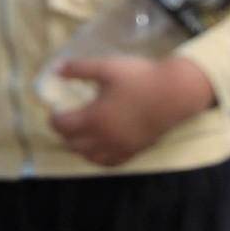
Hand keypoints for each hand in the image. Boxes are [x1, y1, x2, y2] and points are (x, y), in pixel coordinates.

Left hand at [45, 55, 217, 167]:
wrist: (175, 93)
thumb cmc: (140, 78)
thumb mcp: (107, 68)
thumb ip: (79, 69)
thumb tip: (56, 70)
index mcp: (94, 118)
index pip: (63, 126)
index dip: (54, 119)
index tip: (55, 110)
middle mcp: (104, 138)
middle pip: (73, 145)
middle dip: (65, 134)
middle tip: (66, 121)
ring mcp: (120, 147)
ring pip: (90, 157)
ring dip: (79, 148)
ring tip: (80, 135)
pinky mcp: (134, 150)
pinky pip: (110, 162)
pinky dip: (99, 158)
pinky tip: (100, 148)